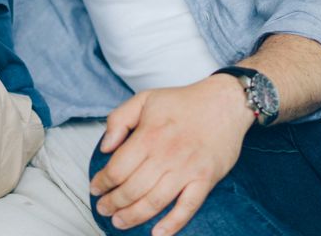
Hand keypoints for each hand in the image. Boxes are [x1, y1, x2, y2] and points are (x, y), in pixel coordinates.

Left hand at [90, 77, 254, 235]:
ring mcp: (187, 169)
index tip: (96, 189)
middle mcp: (166, 155)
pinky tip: (158, 233)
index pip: (117, 168)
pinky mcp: (205, 179)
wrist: (225, 102)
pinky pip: (188, 207)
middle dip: (113, 203)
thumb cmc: (183, 101)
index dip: (102, 183)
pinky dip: (173, 224)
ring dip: (134, 216)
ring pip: (154, 202)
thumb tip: (105, 147)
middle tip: (105, 209)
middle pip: (132, 189)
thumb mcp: (145, 98)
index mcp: (149, 135)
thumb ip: (119, 119)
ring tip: (120, 222)